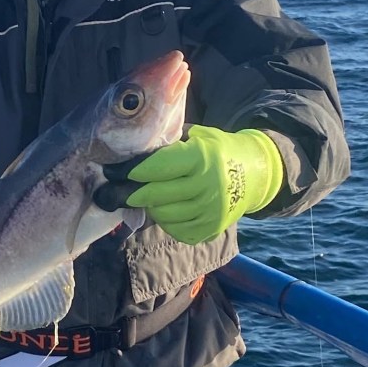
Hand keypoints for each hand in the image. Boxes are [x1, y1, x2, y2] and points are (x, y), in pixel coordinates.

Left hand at [97, 126, 283, 244]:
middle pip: (153, 195)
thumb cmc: (217, 149)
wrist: (256, 173)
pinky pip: (175, 230)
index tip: (113, 171)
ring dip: (149, 206)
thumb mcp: (196, 136)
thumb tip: (130, 151)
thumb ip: (168, 143)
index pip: (156, 167)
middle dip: (128, 193)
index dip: (131, 170)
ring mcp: (210, 212)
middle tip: (112, 191)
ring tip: (147, 196)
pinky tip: (167, 208)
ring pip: (161, 215)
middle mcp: (207, 187)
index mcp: (201, 158)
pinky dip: (165, 220)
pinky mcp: (211, 230)